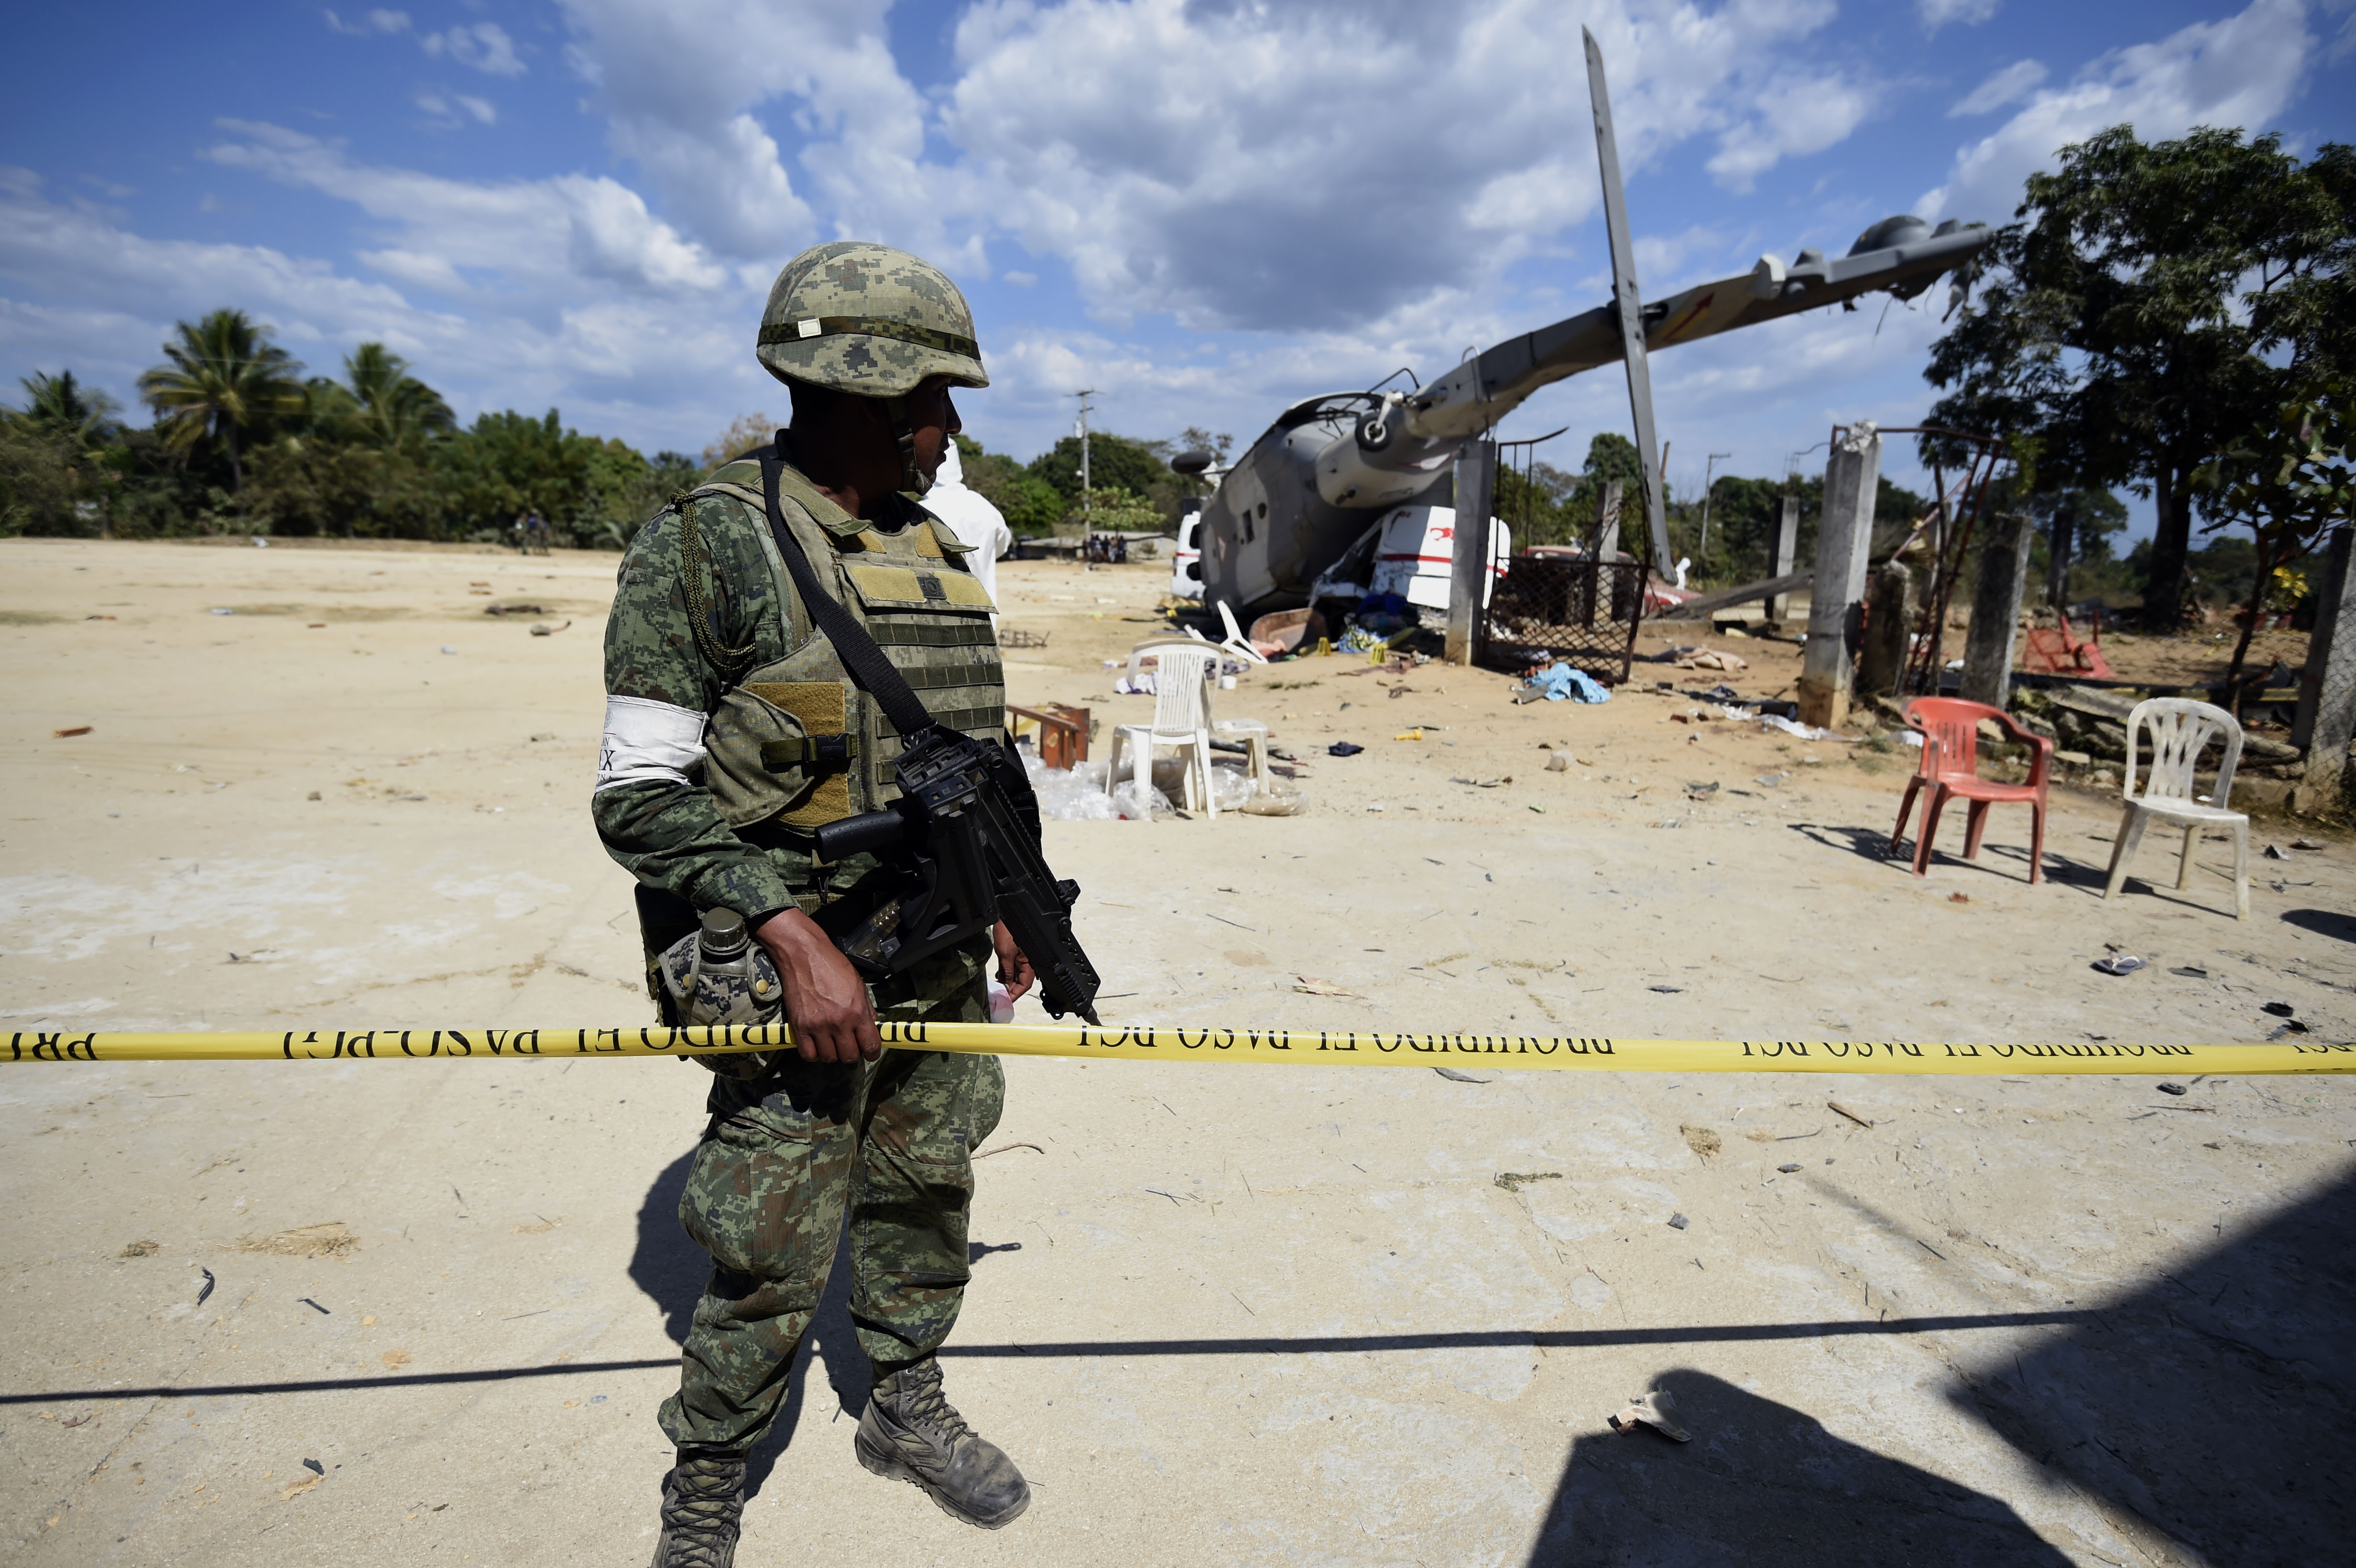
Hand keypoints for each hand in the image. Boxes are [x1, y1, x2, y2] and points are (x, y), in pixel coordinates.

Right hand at [756, 908, 880, 1063]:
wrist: (804, 955)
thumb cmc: (832, 966)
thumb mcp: (858, 985)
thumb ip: (866, 1009)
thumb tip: (871, 1027)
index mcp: (857, 1012)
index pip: (871, 1046)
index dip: (872, 1053)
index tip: (869, 1052)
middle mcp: (839, 1022)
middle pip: (849, 1056)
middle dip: (852, 1054)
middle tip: (849, 1045)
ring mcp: (818, 1026)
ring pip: (829, 1058)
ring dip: (832, 1054)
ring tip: (831, 1043)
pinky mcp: (799, 1027)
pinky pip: (808, 1054)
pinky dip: (813, 1053)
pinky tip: (816, 1044)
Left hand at [992, 920, 1034, 1004]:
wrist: (1005, 916)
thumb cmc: (1009, 930)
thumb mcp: (1005, 954)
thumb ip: (1007, 972)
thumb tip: (1006, 985)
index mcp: (1030, 962)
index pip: (1025, 984)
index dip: (1015, 994)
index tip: (1006, 1001)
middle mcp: (1028, 961)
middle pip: (1021, 982)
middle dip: (1011, 990)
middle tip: (1000, 997)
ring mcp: (1022, 958)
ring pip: (1017, 976)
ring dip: (1008, 982)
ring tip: (998, 987)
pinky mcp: (1016, 954)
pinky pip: (1013, 968)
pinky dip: (1006, 974)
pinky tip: (999, 977)